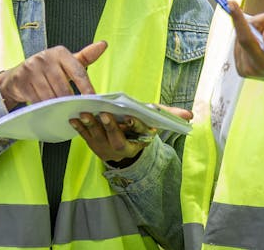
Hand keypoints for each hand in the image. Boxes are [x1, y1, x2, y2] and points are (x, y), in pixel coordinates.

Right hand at [0, 41, 106, 110]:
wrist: (17, 76)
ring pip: (50, 95)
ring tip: (63, 112)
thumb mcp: (66, 62)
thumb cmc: (47, 70)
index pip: (78, 71)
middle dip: (70, 101)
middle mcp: (45, 58)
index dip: (87, 87)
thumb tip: (104, 44)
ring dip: (57, 106)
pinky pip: (37, 99)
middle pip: (64, 87)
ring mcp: (32, 68)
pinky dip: (44, 107)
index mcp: (60, 53)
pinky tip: (47, 110)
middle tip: (77, 111)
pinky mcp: (21, 81)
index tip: (93, 100)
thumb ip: (85, 57)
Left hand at [72, 104, 192, 166]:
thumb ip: (169, 117)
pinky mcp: (92, 145)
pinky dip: (79, 128)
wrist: (123, 151)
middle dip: (109, 126)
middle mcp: (120, 148)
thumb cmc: (139, 131)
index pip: (136, 134)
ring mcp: (104, 148)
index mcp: (136, 143)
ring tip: (84, 113)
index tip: (130, 117)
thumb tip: (190, 116)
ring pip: (96, 137)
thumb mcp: (154, 124)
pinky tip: (73, 118)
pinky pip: (84, 137)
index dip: (134, 126)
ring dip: (90, 125)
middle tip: (104, 113)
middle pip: (114, 137)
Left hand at [229, 1, 263, 132]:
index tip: (232, 3)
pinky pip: (244, 38)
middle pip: (246, 32)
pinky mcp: (242, 63)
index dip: (238, 20)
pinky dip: (257, 31)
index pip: (245, 39)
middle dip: (261, 21)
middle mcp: (249, 67)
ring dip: (261, 25)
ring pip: (244, 33)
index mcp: (263, 64)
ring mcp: (244, 66)